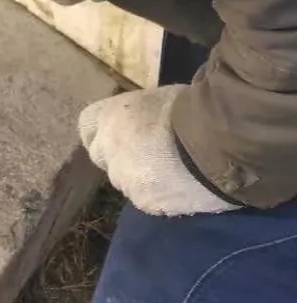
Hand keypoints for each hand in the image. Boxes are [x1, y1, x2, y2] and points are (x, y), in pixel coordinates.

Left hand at [78, 85, 238, 216]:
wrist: (216, 143)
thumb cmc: (189, 109)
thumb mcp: (154, 99)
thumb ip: (137, 115)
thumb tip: (141, 121)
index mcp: (106, 118)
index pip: (87, 127)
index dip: (104, 131)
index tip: (120, 134)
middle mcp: (107, 150)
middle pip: (105, 157)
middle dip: (122, 157)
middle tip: (151, 155)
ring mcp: (124, 179)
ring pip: (126, 181)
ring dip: (142, 178)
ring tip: (174, 173)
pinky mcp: (146, 203)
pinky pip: (149, 200)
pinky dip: (162, 196)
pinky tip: (183, 187)